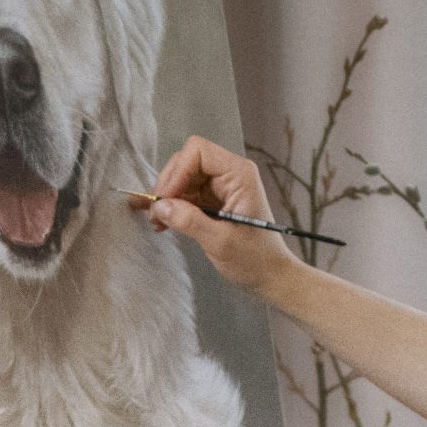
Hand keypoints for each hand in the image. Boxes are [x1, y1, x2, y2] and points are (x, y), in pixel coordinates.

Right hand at [142, 136, 299, 297]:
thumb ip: (190, 222)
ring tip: (157, 222)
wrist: (269, 275)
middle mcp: (229, 173)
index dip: (177, 172)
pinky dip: (172, 206)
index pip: (198, 151)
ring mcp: (219, 185)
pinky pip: (185, 193)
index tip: (165, 200)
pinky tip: (162, 223)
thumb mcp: (221, 242)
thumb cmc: (254, 258)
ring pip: (182, 177)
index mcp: (238, 174)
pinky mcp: (212, 200)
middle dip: (168, 185)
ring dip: (167, 198)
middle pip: (186, 162)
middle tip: (157, 214)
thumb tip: (160, 206)